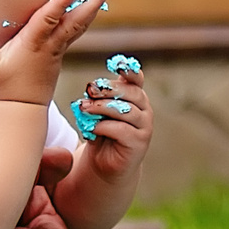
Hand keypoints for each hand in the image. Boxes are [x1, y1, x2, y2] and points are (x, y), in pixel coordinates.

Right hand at [0, 0, 102, 105]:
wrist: (22, 109)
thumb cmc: (4, 87)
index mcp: (33, 45)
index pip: (48, 20)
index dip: (60, 4)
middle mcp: (49, 46)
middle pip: (74, 23)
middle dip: (89, 5)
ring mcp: (57, 51)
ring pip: (78, 27)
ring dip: (91, 9)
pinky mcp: (59, 54)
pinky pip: (75, 33)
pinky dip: (84, 19)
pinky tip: (89, 8)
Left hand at [73, 59, 151, 182]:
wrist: (104, 164)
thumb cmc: (101, 132)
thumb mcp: (96, 112)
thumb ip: (96, 100)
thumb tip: (90, 91)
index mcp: (135, 96)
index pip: (136, 78)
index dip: (129, 70)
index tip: (117, 65)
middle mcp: (144, 109)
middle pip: (131, 92)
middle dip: (108, 89)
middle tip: (89, 89)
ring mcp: (145, 126)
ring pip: (126, 110)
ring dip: (102, 107)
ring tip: (84, 108)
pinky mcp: (140, 142)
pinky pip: (122, 130)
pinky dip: (104, 126)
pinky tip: (92, 129)